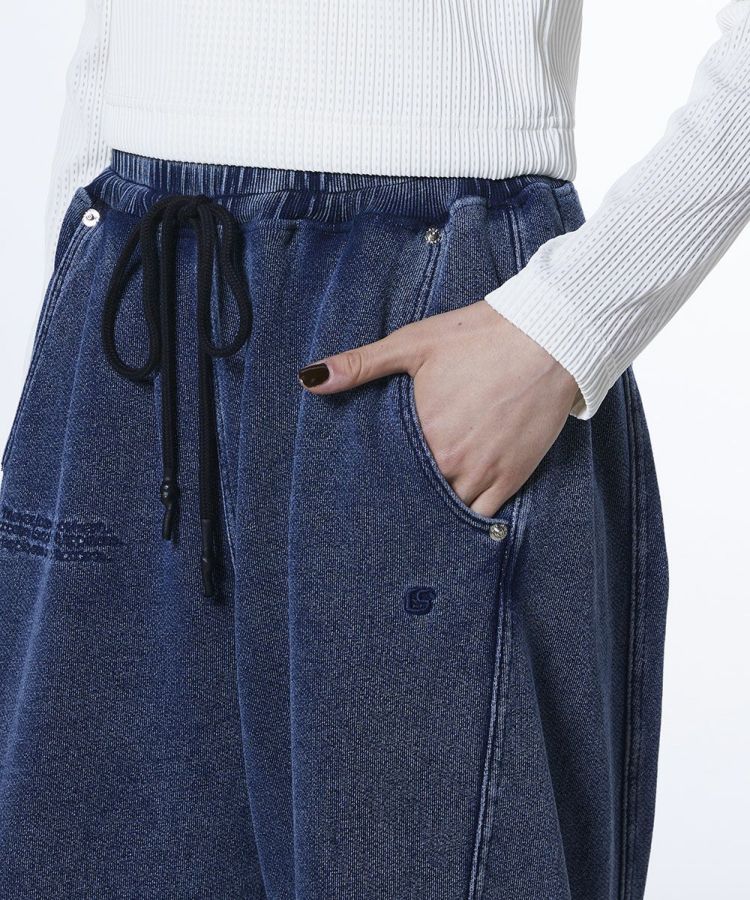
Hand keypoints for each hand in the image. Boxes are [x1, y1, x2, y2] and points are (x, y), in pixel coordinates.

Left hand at [297, 300, 580, 515]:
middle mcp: (450, 461)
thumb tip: (309, 379)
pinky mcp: (512, 477)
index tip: (361, 488)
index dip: (373, 481)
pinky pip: (483, 516)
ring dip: (431, 512)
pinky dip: (466, 520)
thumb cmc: (479, 337)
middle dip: (399, 500)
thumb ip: (361, 364)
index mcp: (422, 431)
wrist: (549, 338)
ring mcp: (484, 473)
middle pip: (414, 496)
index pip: (385, 473)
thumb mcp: (414, 343)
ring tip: (413, 517)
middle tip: (380, 512)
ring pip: (447, 511)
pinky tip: (451, 518)